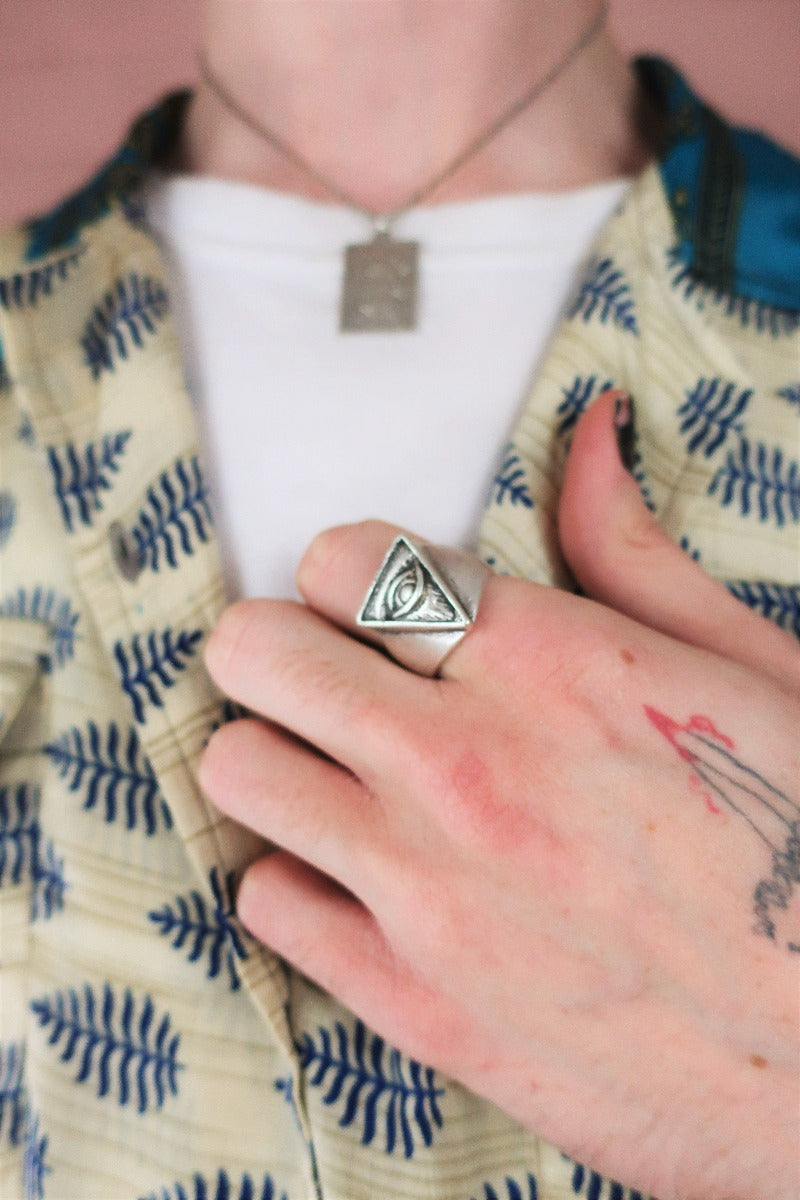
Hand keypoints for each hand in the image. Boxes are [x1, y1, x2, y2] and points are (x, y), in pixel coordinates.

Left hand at [200, 392, 799, 1199]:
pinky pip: (267, 901)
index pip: (343, 562)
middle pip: (257, 652)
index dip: (348, 570)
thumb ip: (636, 551)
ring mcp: (425, 894)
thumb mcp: (752, 672)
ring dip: (279, 754)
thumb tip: (589, 434)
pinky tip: (365, 877)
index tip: (372, 600)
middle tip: (328, 671)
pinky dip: (300, 877)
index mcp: (551, 666)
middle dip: (282, 645)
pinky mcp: (410, 1001)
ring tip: (344, 773)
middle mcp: (465, 770)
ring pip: (240, 770)